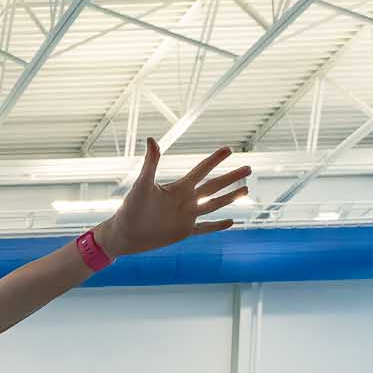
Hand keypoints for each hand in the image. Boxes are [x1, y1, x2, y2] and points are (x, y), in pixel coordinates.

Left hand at [96, 140, 250, 257]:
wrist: (124, 234)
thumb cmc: (130, 208)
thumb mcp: (143, 184)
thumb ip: (151, 163)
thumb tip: (152, 139)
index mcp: (178, 188)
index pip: (201, 170)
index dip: (215, 160)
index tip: (229, 149)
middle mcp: (185, 200)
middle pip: (214, 186)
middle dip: (231, 178)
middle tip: (249, 168)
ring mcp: (186, 216)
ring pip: (214, 205)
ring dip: (230, 198)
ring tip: (246, 190)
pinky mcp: (184, 232)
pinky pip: (205, 228)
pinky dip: (217, 225)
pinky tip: (232, 221)